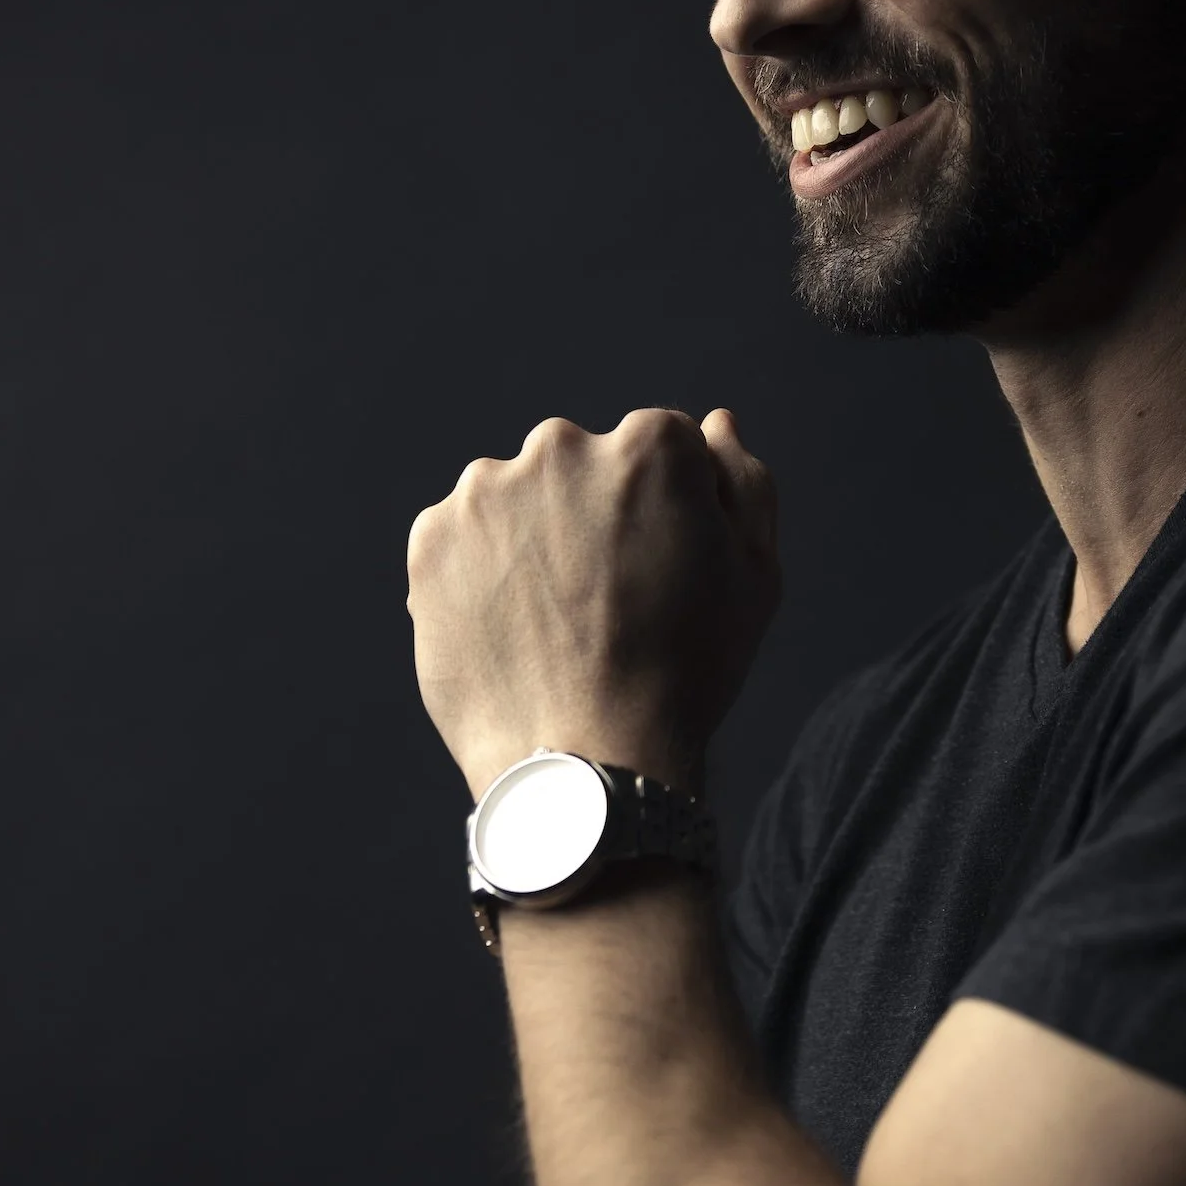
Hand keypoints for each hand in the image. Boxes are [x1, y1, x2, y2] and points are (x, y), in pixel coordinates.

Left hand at [407, 407, 779, 798]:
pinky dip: (480, 573)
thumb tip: (715, 425)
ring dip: (532, 539)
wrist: (585, 761)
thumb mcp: (755, 577)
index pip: (660, 448)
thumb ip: (744, 483)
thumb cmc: (688, 672)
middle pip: (582, 465)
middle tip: (606, 602)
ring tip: (555, 623)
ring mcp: (485, 491)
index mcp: (649, 445)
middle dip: (592, 514)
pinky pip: (462, 540)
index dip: (666, 511)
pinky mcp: (431, 538)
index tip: (662, 569)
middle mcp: (560, 447)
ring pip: (516, 499)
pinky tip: (512, 630)